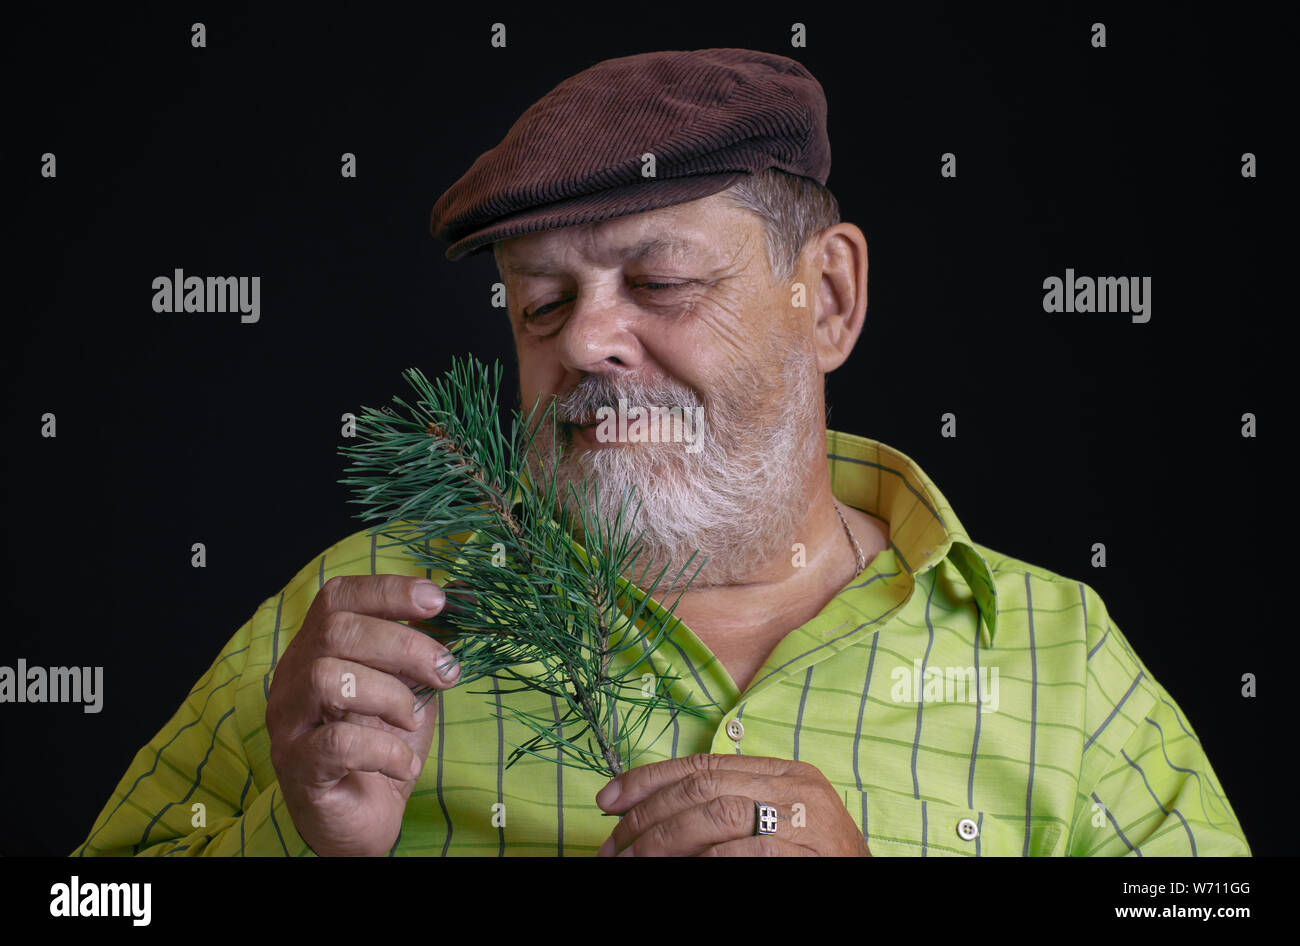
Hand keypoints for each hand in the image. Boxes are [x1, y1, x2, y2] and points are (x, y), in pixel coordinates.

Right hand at [267, 575, 460, 856]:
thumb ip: (417, 650)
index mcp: (317, 647)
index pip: (337, 597)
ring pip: (327, 677)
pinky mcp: (297, 766)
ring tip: (412, 720)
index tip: (438, 601)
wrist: (361, 818)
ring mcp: (289, 722)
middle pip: (336, 631)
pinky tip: (403, 763)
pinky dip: (383, 749)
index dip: (387, 590)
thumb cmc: (383, 744)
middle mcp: (293, 677)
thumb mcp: (407, 687)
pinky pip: (335, 742)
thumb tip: (455, 604)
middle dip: (404, 645)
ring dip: (388, 694)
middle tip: (446, 672)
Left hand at [595, 753, 870, 856]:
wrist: (871, 890)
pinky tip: (680, 871)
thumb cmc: (813, 864)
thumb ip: (726, 809)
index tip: (607, 800)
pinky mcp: (811, 855)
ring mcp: (809, 820)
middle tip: (613, 848)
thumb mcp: (775, 825)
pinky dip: (703, 863)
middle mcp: (797, 787)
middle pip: (702, 787)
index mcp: (785, 772)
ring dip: (663, 841)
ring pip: (715, 815)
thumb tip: (645, 813)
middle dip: (647, 817)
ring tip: (634, 863)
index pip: (702, 764)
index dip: (648, 780)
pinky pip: (745, 853)